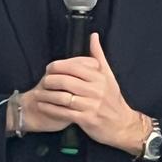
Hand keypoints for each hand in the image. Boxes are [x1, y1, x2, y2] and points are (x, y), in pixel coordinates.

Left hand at [22, 33, 144, 153]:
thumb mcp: (108, 76)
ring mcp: (91, 106)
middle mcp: (96, 90)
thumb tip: (93, 36)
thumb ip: (98, 56)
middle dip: (50, 80)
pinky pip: (64, 113)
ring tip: (38, 93)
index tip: (49, 68)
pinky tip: (43, 106)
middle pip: (66, 81)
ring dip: (48, 95)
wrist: (122, 125)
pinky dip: (51, 109)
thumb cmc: (112, 99)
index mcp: (99, 77)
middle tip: (43, 81)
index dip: (58, 66)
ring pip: (63, 97)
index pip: (74, 67)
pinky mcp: (86, 119)